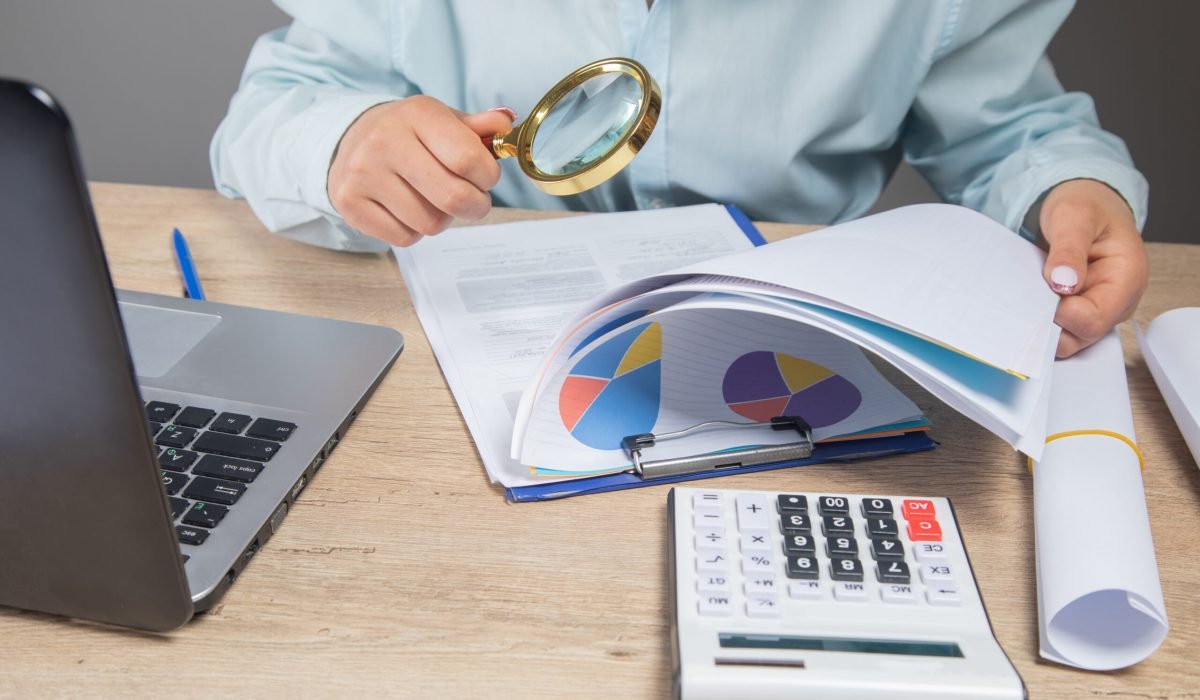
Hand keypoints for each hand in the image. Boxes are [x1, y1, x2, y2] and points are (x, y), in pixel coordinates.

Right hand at [328, 97, 515, 245]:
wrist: (350, 139)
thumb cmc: (410, 134)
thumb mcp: (443, 121)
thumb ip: (478, 127)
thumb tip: (506, 122)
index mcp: (417, 113)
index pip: (469, 159)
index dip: (488, 177)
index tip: (485, 178)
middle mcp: (384, 140)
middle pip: (453, 198)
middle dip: (476, 206)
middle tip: (474, 201)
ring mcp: (363, 173)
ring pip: (430, 223)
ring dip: (443, 219)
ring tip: (433, 200)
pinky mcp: (349, 203)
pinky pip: (404, 237)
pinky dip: (415, 231)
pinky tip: (408, 209)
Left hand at [1039, 179, 1148, 356]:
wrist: (1086, 205)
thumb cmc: (1086, 207)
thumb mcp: (1075, 216)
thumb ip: (1070, 249)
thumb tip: (1063, 283)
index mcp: (1126, 279)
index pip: (1092, 320)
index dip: (1061, 313)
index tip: (1040, 290)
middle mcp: (1116, 302)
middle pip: (1079, 337)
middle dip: (1048, 321)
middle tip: (1025, 294)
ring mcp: (1098, 310)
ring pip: (1066, 339)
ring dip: (1041, 322)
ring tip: (1026, 293)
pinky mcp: (1080, 312)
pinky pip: (1058, 329)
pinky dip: (1039, 319)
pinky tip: (1026, 299)